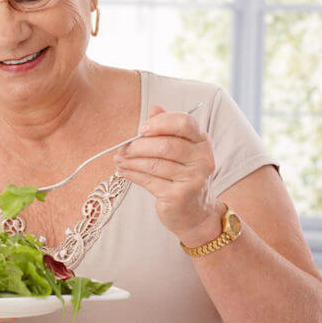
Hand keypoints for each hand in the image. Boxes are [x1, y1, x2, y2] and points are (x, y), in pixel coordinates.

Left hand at [114, 105, 223, 246]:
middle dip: (139, 146)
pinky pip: (149, 181)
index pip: (184, 122)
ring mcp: (193, 179)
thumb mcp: (181, 149)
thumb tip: (154, 108)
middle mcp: (202, 160)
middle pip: (166, 145)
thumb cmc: (184, 175)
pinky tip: (122, 171)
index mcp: (203, 142)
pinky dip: (132, 174)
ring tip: (118, 159)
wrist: (196, 213)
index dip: (160, 123)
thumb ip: (168, 128)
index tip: (141, 129)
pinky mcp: (179, 196)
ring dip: (131, 161)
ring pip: (154, 164)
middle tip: (123, 148)